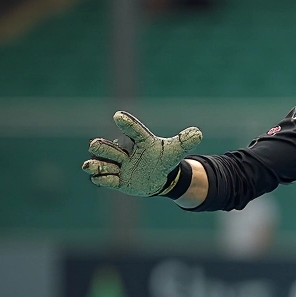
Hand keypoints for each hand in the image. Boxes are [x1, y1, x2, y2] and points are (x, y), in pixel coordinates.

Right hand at [82, 111, 201, 196]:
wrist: (158, 177)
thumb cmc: (162, 159)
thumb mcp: (174, 151)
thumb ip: (183, 142)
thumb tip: (198, 133)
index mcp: (137, 140)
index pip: (132, 129)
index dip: (126, 123)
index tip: (118, 116)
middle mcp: (122, 151)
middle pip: (104, 146)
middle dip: (108, 150)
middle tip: (122, 157)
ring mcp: (115, 165)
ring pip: (97, 163)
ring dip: (99, 165)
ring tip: (105, 168)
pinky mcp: (114, 180)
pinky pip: (100, 179)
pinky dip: (103, 179)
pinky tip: (113, 179)